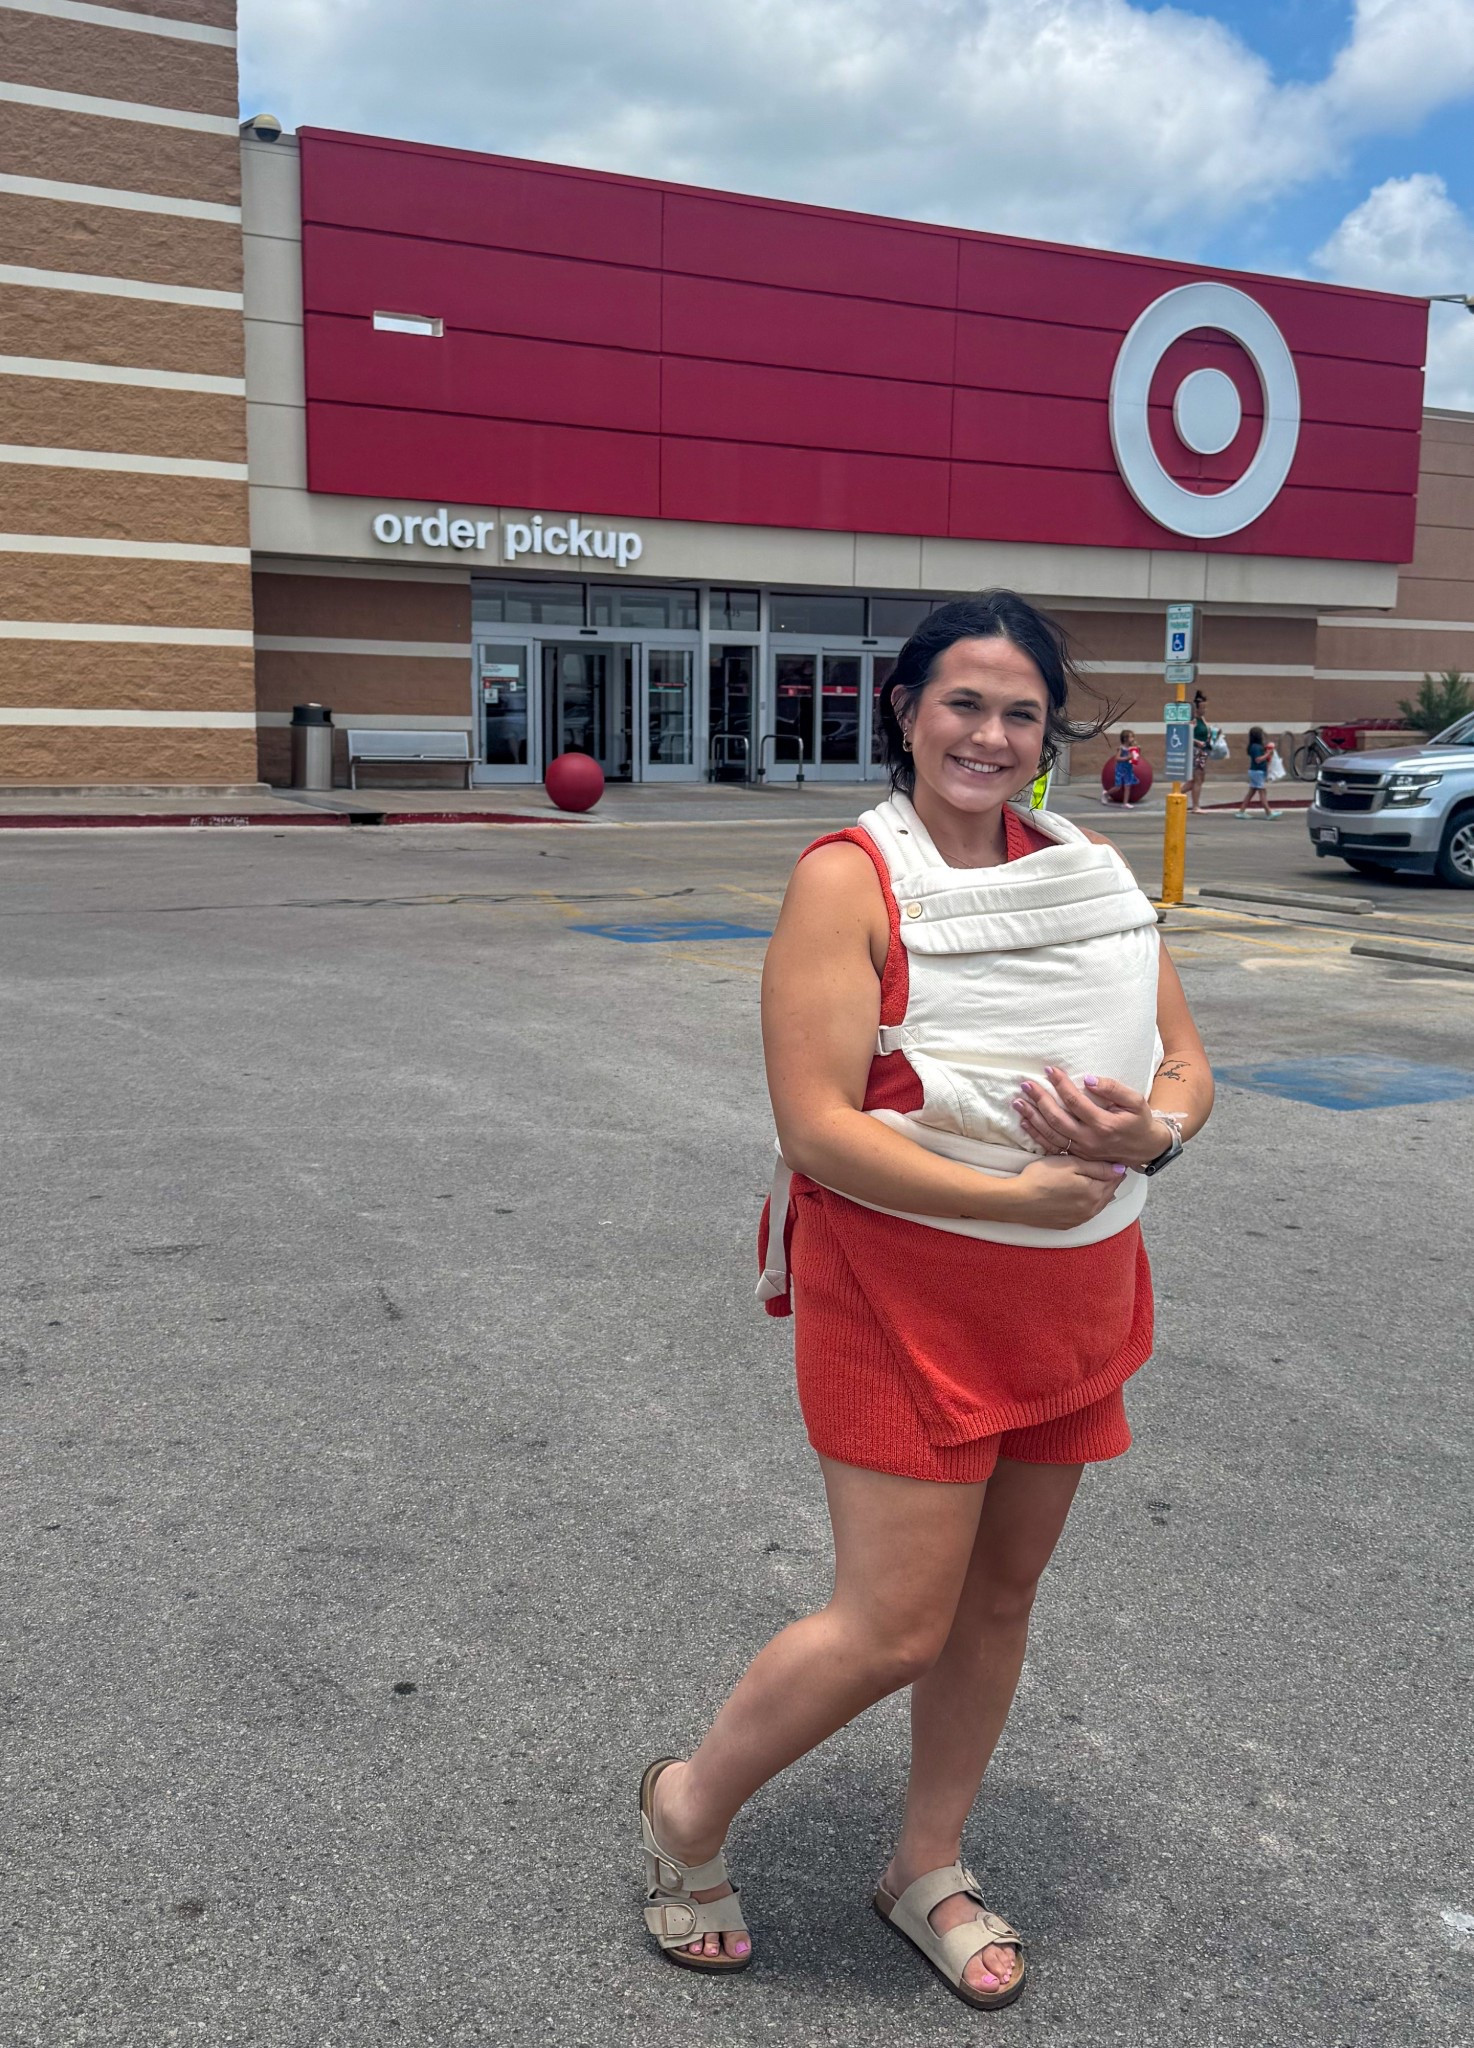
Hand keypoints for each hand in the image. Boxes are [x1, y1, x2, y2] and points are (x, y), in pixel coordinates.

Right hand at [1010, 1156, 1126, 1229]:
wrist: (1017, 1200)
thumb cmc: (1041, 1178)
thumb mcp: (1070, 1164)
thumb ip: (1097, 1167)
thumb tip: (1120, 1169)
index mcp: (1094, 1193)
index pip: (1114, 1179)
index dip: (1115, 1168)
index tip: (1113, 1159)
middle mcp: (1091, 1210)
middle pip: (1108, 1193)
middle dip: (1110, 1181)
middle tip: (1108, 1168)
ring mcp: (1079, 1219)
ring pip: (1098, 1205)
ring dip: (1100, 1194)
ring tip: (1096, 1181)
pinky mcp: (1067, 1225)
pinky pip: (1085, 1214)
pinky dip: (1088, 1204)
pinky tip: (1081, 1197)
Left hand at [1013, 1068, 1164, 1168]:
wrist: (1145, 1149)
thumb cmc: (1139, 1121)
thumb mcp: (1135, 1101)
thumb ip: (1113, 1089)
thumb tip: (1088, 1079)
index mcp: (1103, 1124)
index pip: (1075, 1101)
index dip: (1060, 1084)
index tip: (1049, 1070)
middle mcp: (1089, 1140)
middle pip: (1057, 1118)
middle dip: (1039, 1100)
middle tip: (1025, 1085)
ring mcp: (1081, 1151)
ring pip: (1050, 1134)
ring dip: (1032, 1117)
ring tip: (1018, 1102)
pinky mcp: (1077, 1157)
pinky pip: (1052, 1147)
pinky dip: (1036, 1135)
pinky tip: (1025, 1123)